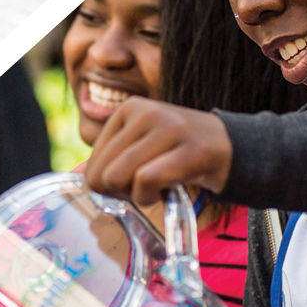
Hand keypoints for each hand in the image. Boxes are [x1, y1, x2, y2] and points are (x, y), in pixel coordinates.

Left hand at [84, 97, 232, 206]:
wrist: (232, 148)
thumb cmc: (179, 152)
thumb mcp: (140, 146)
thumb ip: (108, 159)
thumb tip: (74, 176)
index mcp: (128, 109)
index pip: (93, 163)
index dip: (108, 184)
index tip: (131, 182)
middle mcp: (145, 113)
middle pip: (102, 174)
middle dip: (119, 192)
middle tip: (143, 188)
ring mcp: (168, 129)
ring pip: (118, 177)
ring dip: (135, 196)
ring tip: (155, 187)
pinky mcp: (189, 150)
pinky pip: (146, 181)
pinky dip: (149, 196)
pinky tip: (164, 192)